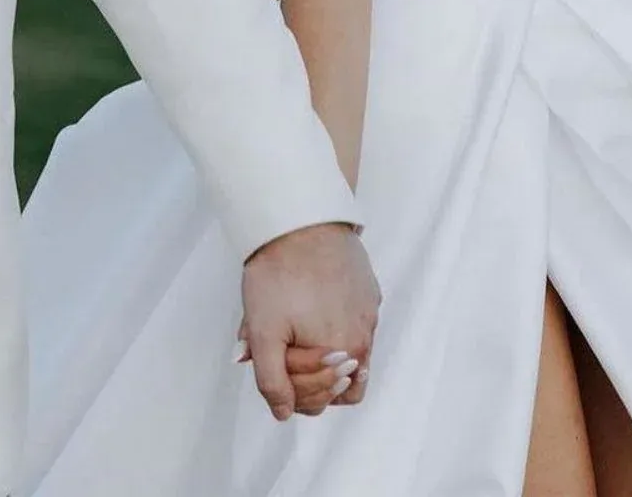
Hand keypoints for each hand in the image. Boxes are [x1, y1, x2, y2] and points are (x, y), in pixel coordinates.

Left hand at [239, 223, 380, 420]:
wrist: (301, 218)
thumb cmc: (280, 273)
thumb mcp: (262, 332)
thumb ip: (272, 381)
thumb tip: (283, 412)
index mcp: (343, 353)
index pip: (322, 401)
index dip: (291, 393)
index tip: (274, 367)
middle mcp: (364, 338)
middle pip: (337, 383)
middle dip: (306, 374)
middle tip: (280, 348)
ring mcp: (369, 313)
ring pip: (347, 354)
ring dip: (322, 353)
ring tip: (295, 331)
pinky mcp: (368, 290)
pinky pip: (354, 324)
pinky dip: (334, 326)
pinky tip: (311, 307)